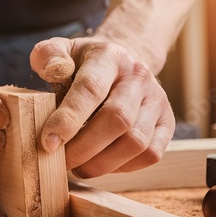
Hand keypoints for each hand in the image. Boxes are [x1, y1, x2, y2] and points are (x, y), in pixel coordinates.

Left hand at [30, 36, 174, 177]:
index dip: (68, 120)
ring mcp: (157, 101)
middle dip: (84, 148)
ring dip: (101, 163)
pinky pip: (150, 154)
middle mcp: (139, 76)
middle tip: (61, 161)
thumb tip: (52, 70)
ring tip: (78, 166)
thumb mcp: (61, 50)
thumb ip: (48, 56)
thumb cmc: (83, 65)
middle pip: (117, 119)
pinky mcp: (167, 124)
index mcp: (109, 57)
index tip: (48, 143)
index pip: (90, 89)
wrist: (121, 66)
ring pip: (135, 142)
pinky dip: (122, 167)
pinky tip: (101, 163)